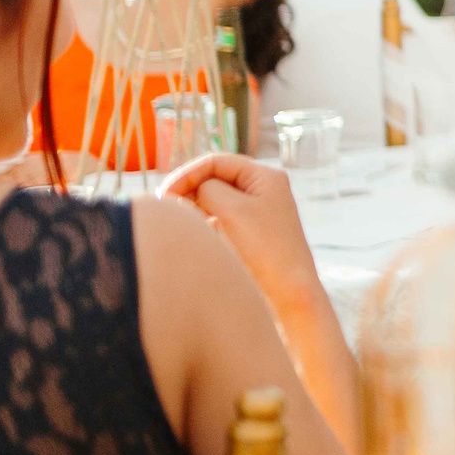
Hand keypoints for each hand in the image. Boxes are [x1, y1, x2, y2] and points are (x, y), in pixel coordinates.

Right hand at [161, 154, 317, 318]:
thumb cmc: (265, 248)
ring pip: (214, 200)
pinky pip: (218, 219)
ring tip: (181, 222)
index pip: (216, 162)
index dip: (187, 173)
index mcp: (265, 176)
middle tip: (167, 209)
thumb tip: (193, 188)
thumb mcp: (232, 210)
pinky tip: (199, 237)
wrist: (289, 292)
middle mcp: (263, 190)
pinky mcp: (249, 234)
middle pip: (214, 178)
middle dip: (189, 190)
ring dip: (195, 207)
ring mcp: (256, 212)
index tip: (165, 194)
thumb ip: (208, 189)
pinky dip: (204, 223)